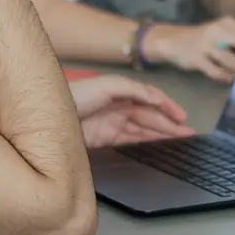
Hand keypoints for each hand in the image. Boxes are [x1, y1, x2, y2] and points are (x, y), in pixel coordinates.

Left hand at [70, 75, 194, 148]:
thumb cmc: (75, 95)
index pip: (151, 101)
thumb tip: (157, 99)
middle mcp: (119, 108)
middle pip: (150, 118)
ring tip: (179, 143)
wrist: (46, 119)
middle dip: (169, 125)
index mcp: (122, 93)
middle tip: (188, 135)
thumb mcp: (107, 85)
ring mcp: (112, 125)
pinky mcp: (104, 141)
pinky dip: (145, 145)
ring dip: (161, 136)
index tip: (182, 118)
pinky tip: (157, 149)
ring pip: (143, 131)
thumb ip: (134, 89)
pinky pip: (130, 142)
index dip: (168, 108)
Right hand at [144, 17, 234, 82]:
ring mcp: (205, 44)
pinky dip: (224, 77)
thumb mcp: (223, 32)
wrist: (174, 41)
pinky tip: (228, 79)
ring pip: (230, 61)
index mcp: (227, 23)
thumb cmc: (205, 39)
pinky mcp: (196, 58)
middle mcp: (217, 31)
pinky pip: (215, 71)